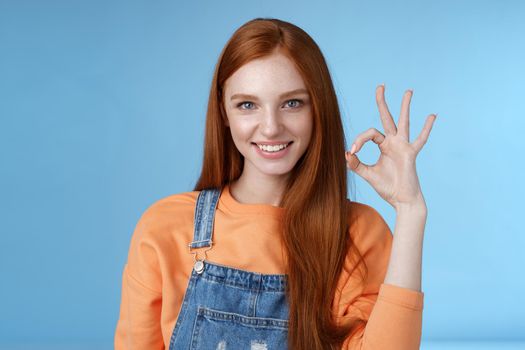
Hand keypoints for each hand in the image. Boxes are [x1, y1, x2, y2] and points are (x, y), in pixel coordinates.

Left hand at [345, 85, 436, 210]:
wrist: (402, 200)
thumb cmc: (387, 187)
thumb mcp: (368, 174)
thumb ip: (356, 164)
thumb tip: (345, 153)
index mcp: (383, 145)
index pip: (370, 134)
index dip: (359, 140)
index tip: (352, 152)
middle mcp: (394, 142)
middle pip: (387, 118)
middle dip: (382, 102)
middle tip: (380, 86)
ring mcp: (403, 146)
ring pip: (404, 122)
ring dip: (405, 107)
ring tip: (408, 91)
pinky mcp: (411, 154)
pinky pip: (420, 139)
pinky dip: (426, 128)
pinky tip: (432, 115)